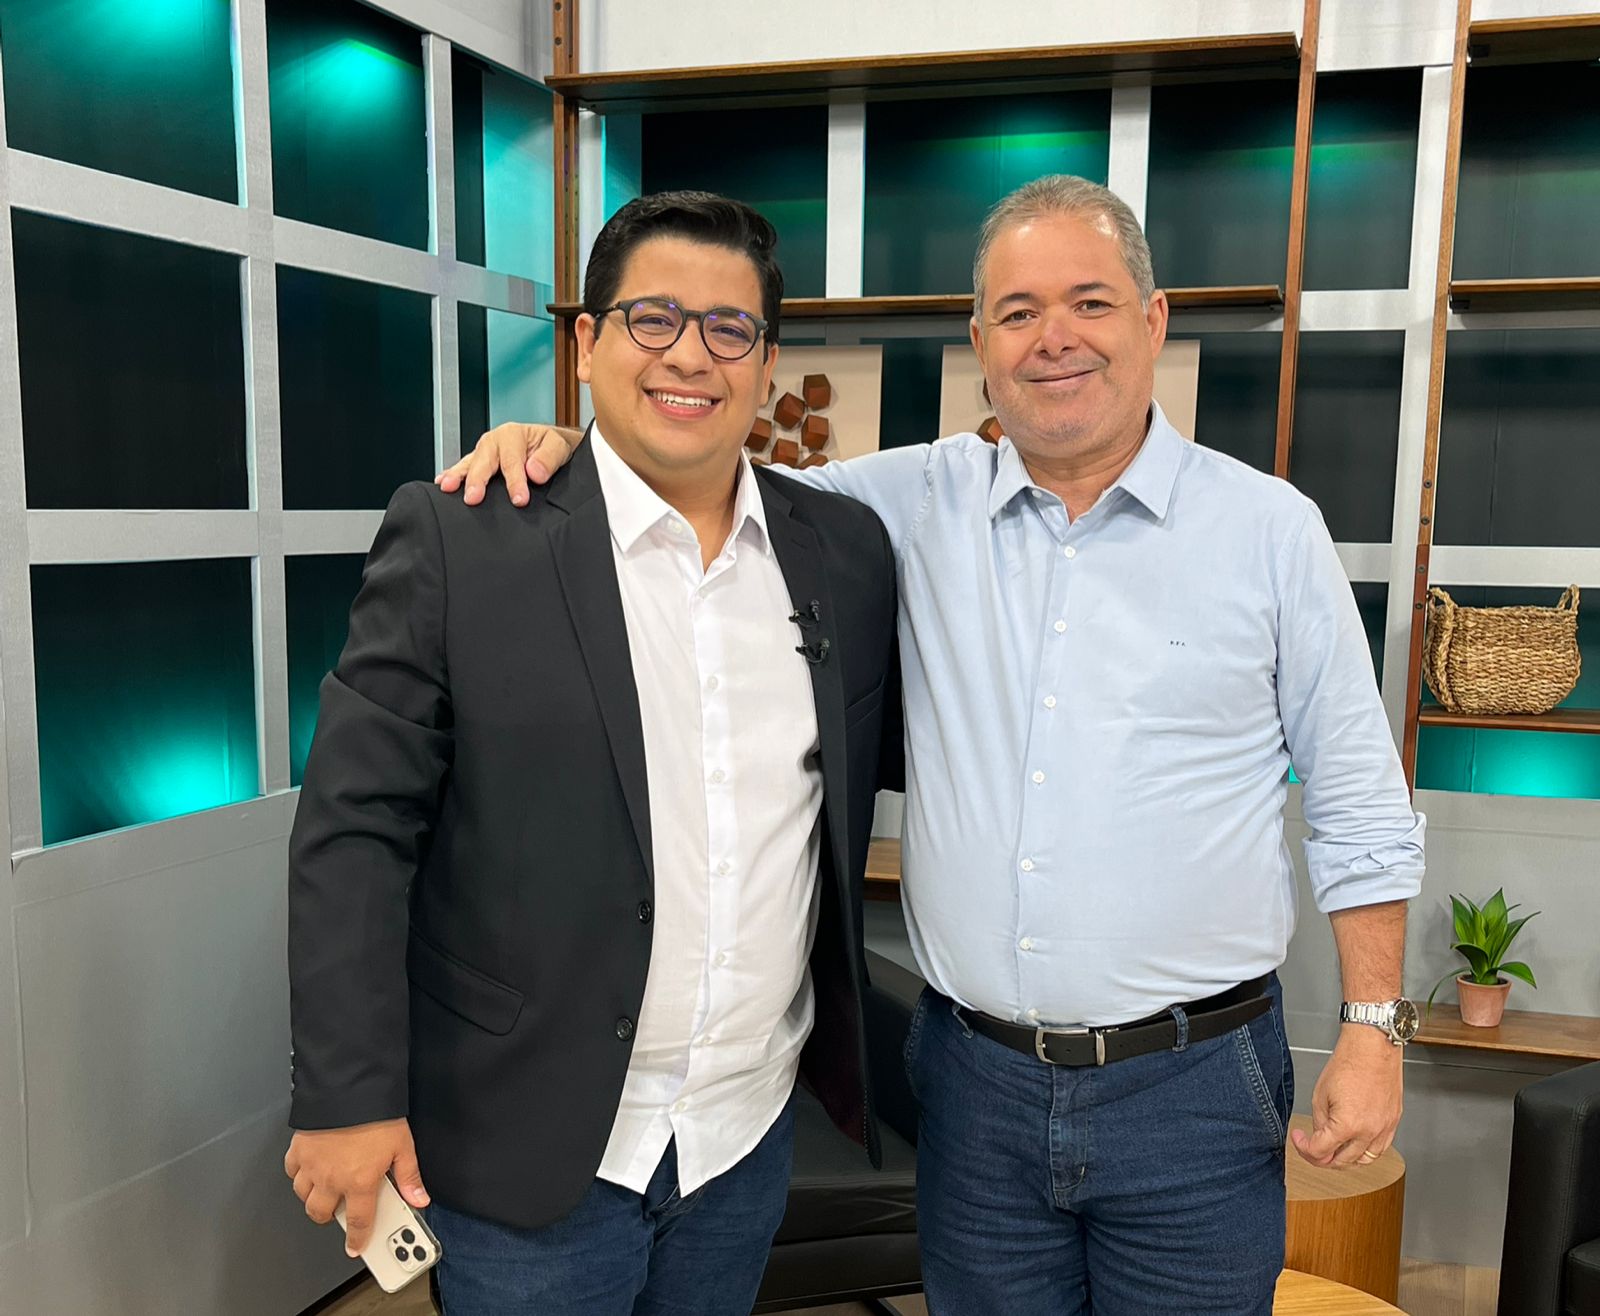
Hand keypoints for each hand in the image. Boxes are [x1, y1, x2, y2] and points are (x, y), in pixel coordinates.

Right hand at [284, 1118, 428, 1255]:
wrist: (349, 1089)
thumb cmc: (376, 1115)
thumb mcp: (403, 1145)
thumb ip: (409, 1176)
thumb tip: (419, 1198)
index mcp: (359, 1182)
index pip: (358, 1221)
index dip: (358, 1238)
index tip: (356, 1246)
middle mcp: (332, 1179)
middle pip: (320, 1213)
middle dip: (328, 1216)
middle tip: (339, 1209)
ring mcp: (312, 1165)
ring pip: (303, 1195)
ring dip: (313, 1197)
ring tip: (326, 1189)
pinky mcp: (299, 1149)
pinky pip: (292, 1171)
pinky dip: (298, 1173)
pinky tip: (310, 1168)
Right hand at [435, 422, 583, 505]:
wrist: (550, 445)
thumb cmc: (551, 446)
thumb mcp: (559, 447)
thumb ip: (549, 458)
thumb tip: (534, 472)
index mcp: (513, 434)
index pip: (512, 461)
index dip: (515, 482)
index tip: (519, 499)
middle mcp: (494, 441)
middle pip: (483, 461)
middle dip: (477, 480)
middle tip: (473, 498)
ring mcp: (484, 451)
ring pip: (468, 463)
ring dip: (457, 476)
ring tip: (448, 487)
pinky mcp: (478, 461)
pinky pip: (463, 467)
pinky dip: (452, 474)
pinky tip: (442, 484)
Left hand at [1290, 1025, 1402, 1168]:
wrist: (1373, 1048)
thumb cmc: (1349, 1063)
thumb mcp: (1320, 1094)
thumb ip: (1319, 1122)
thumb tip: (1319, 1137)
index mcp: (1347, 1125)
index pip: (1321, 1152)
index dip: (1303, 1148)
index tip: (1299, 1139)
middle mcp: (1369, 1132)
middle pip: (1341, 1161)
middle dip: (1322, 1158)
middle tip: (1312, 1147)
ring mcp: (1384, 1129)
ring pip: (1364, 1160)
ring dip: (1345, 1158)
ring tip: (1333, 1149)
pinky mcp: (1393, 1123)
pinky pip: (1380, 1148)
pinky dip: (1366, 1151)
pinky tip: (1355, 1143)